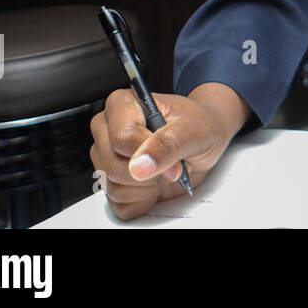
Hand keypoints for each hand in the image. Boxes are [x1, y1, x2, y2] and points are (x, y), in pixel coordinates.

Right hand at [89, 87, 237, 220]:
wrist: (203, 142)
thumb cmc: (197, 126)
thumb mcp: (194, 129)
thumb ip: (169, 143)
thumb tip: (140, 166)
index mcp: (122, 104)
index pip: (121, 138)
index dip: (150, 154)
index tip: (174, 160)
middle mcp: (107, 129)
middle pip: (113, 165)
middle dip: (149, 172)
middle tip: (172, 163)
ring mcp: (104, 156)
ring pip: (113, 186)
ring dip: (147, 186)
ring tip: (164, 170)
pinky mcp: (110, 182)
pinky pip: (118, 203)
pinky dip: (143, 200)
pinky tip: (155, 184)